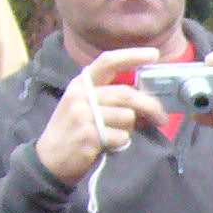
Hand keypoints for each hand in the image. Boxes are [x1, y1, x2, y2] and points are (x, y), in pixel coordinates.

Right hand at [35, 47, 164, 182]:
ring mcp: (83, 115)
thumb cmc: (75, 129)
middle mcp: (81, 96)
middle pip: (127, 94)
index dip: (132, 56)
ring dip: (131, 128)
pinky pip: (121, 136)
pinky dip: (122, 142)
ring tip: (120, 134)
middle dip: (150, 106)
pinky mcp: (88, 135)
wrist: (50, 159)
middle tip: (162, 117)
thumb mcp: (85, 106)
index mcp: (82, 84)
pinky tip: (109, 145)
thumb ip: (111, 97)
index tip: (154, 54)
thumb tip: (149, 98)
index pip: (108, 62)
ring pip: (127, 116)